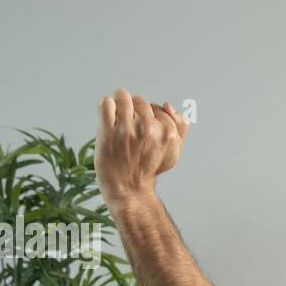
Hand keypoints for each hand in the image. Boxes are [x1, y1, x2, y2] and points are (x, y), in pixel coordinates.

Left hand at [95, 88, 189, 210]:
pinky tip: (107, 116)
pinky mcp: (108, 130)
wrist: (128, 189)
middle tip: (130, 126)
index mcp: (167, 133)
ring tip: (117, 119)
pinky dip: (106, 106)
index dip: (150, 116)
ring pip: (122, 96)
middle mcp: (148, 129)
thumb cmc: (149, 169)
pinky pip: (106, 103)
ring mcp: (126, 129)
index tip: (144, 127)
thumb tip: (169, 105)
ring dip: (119, 105)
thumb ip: (179, 129)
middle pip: (140, 101)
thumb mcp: (174, 152)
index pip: (158, 107)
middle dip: (135, 110)